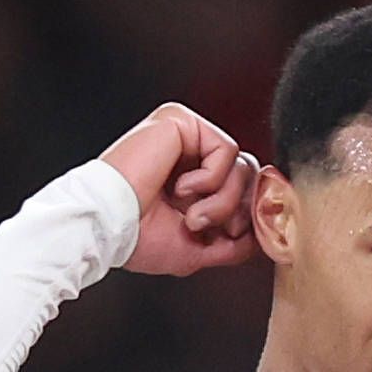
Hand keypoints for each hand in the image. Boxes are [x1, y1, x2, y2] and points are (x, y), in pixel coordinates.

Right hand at [100, 103, 260, 276]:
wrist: (107, 226)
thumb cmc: (139, 239)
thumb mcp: (198, 249)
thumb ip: (234, 243)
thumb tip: (264, 234)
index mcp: (193, 179)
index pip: (244, 188)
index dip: (247, 215)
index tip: (226, 235)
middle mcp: (191, 153)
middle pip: (249, 175)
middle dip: (236, 210)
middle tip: (205, 226)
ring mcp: (186, 134)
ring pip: (242, 165)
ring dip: (222, 201)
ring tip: (190, 215)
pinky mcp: (181, 121)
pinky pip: (226, 150)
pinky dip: (211, 180)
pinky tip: (180, 189)